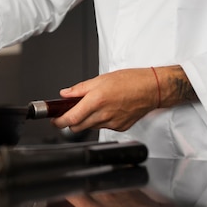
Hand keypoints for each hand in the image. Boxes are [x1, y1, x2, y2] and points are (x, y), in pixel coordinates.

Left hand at [53, 65, 197, 132]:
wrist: (151, 88)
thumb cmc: (130, 81)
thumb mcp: (100, 79)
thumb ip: (80, 89)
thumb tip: (65, 94)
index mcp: (96, 100)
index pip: (71, 118)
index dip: (59, 122)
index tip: (55, 120)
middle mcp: (103, 114)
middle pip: (77, 127)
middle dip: (70, 123)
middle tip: (69, 114)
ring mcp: (112, 123)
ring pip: (91, 128)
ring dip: (86, 121)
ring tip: (92, 107)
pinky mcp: (120, 127)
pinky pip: (104, 128)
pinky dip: (100, 121)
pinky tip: (107, 111)